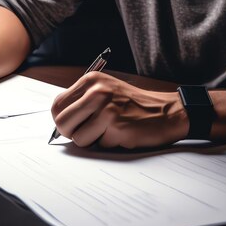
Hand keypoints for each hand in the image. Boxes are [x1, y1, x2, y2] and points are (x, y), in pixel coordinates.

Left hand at [50, 71, 188, 148]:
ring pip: (78, 138)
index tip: (74, 126)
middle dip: (71, 134)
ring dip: (93, 141)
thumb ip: (83, 102)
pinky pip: (99, 145)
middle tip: (88, 134)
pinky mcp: (116, 126)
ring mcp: (106, 108)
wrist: (168, 112)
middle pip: (62, 122)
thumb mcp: (106, 91)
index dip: (63, 120)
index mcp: (91, 80)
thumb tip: (59, 123)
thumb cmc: (135, 105)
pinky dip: (109, 144)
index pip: (57, 105)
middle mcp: (97, 91)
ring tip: (110, 130)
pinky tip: (123, 133)